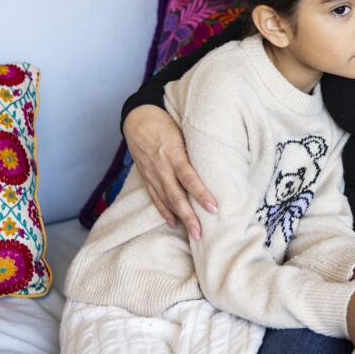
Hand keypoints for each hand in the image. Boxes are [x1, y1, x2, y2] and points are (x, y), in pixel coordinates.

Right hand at [123, 104, 217, 238]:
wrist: (137, 119)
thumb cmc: (166, 123)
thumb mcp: (183, 131)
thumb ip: (195, 149)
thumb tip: (217, 164)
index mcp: (173, 154)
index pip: (189, 178)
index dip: (201, 194)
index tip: (214, 207)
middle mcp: (161, 168)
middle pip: (177, 196)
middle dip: (189, 216)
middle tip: (201, 233)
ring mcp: (152, 175)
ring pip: (166, 201)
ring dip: (179, 218)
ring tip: (193, 234)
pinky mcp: (146, 178)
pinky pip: (155, 198)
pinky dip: (164, 212)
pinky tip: (173, 222)